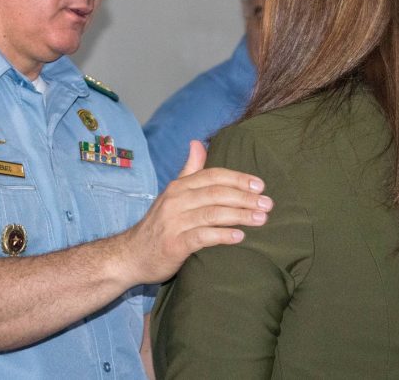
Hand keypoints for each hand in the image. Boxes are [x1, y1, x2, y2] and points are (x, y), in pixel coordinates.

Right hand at [120, 140, 270, 284]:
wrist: (131, 255)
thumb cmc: (159, 224)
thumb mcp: (172, 193)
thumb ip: (189, 170)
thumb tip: (198, 142)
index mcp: (178, 186)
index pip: (213, 176)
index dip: (238, 179)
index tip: (260, 185)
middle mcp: (175, 201)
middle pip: (216, 193)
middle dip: (245, 197)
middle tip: (268, 204)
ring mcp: (174, 222)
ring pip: (212, 214)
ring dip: (240, 215)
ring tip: (261, 219)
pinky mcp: (174, 245)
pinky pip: (202, 237)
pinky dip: (222, 235)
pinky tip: (239, 237)